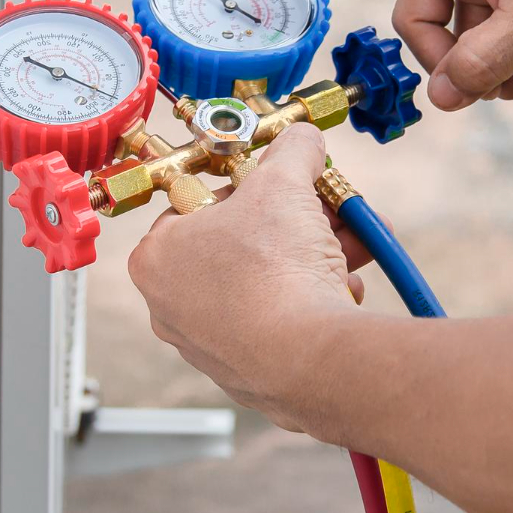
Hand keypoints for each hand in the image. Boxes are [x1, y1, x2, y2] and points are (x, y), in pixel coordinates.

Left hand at [127, 124, 367, 429]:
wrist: (309, 358)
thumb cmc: (274, 270)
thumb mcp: (284, 183)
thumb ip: (292, 152)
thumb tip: (303, 139)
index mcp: (157, 257)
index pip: (199, 205)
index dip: (249, 190)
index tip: (282, 186)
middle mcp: (171, 306)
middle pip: (240, 246)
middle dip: (294, 225)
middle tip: (328, 211)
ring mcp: (207, 344)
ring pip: (264, 285)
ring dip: (313, 259)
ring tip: (355, 246)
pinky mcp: (246, 373)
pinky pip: (280, 324)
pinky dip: (312, 302)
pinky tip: (345, 289)